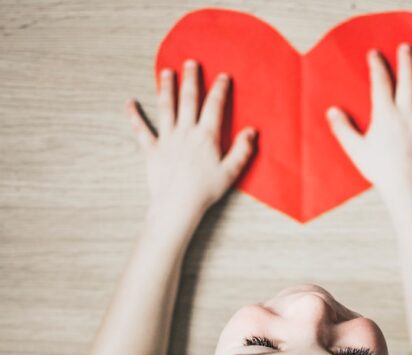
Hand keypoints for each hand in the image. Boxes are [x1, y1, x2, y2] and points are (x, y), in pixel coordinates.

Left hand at [125, 59, 256, 229]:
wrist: (179, 204)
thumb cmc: (206, 190)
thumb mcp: (231, 172)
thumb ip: (242, 150)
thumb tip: (251, 131)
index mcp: (206, 136)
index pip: (214, 106)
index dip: (220, 89)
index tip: (222, 77)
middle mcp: (186, 132)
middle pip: (188, 99)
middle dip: (190, 79)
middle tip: (190, 63)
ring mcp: (167, 139)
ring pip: (166, 107)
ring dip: (166, 88)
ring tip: (166, 72)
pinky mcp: (152, 150)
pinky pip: (141, 130)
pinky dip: (134, 116)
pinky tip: (129, 103)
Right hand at [325, 44, 411, 196]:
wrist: (408, 185)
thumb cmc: (381, 170)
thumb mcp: (356, 150)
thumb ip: (343, 129)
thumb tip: (332, 111)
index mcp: (385, 115)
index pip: (381, 83)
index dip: (378, 66)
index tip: (375, 54)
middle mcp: (406, 113)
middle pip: (408, 80)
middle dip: (407, 61)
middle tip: (406, 47)